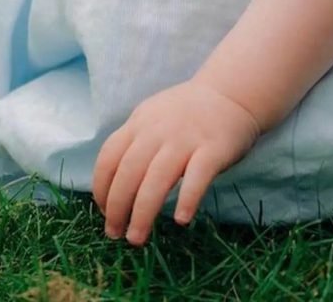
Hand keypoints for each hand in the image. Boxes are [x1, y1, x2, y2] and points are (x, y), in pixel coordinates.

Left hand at [91, 79, 260, 244]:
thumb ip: (133, 142)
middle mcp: (158, 131)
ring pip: (157, 179)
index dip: (102, 188)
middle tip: (115, 234)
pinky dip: (188, 199)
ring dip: (143, 213)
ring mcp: (186, 139)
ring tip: (136, 238)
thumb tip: (111, 186)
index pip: (109, 157)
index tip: (104, 213)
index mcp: (140, 123)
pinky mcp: (213, 149)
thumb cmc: (186, 113)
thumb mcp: (152, 117)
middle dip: (117, 207)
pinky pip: (197, 177)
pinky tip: (181, 220)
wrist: (230, 93)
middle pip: (129, 172)